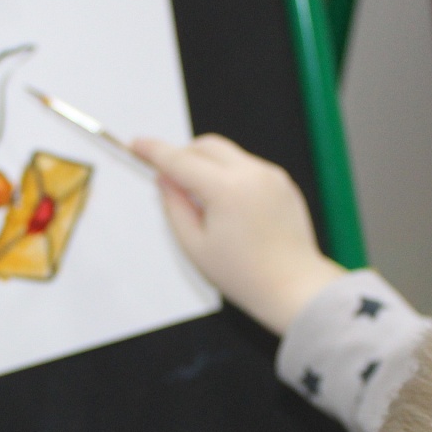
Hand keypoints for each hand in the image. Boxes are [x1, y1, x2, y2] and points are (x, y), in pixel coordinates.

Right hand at [132, 134, 344, 335]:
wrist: (294, 287)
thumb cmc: (245, 275)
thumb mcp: (195, 245)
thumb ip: (175, 206)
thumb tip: (165, 179)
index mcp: (227, 189)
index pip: (181, 160)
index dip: (155, 151)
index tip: (137, 144)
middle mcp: (252, 173)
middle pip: (206, 146)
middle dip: (184, 155)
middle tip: (171, 180)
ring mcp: (272, 176)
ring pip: (228, 155)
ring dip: (209, 167)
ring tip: (206, 206)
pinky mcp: (283, 183)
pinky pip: (249, 168)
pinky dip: (231, 176)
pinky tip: (231, 210)